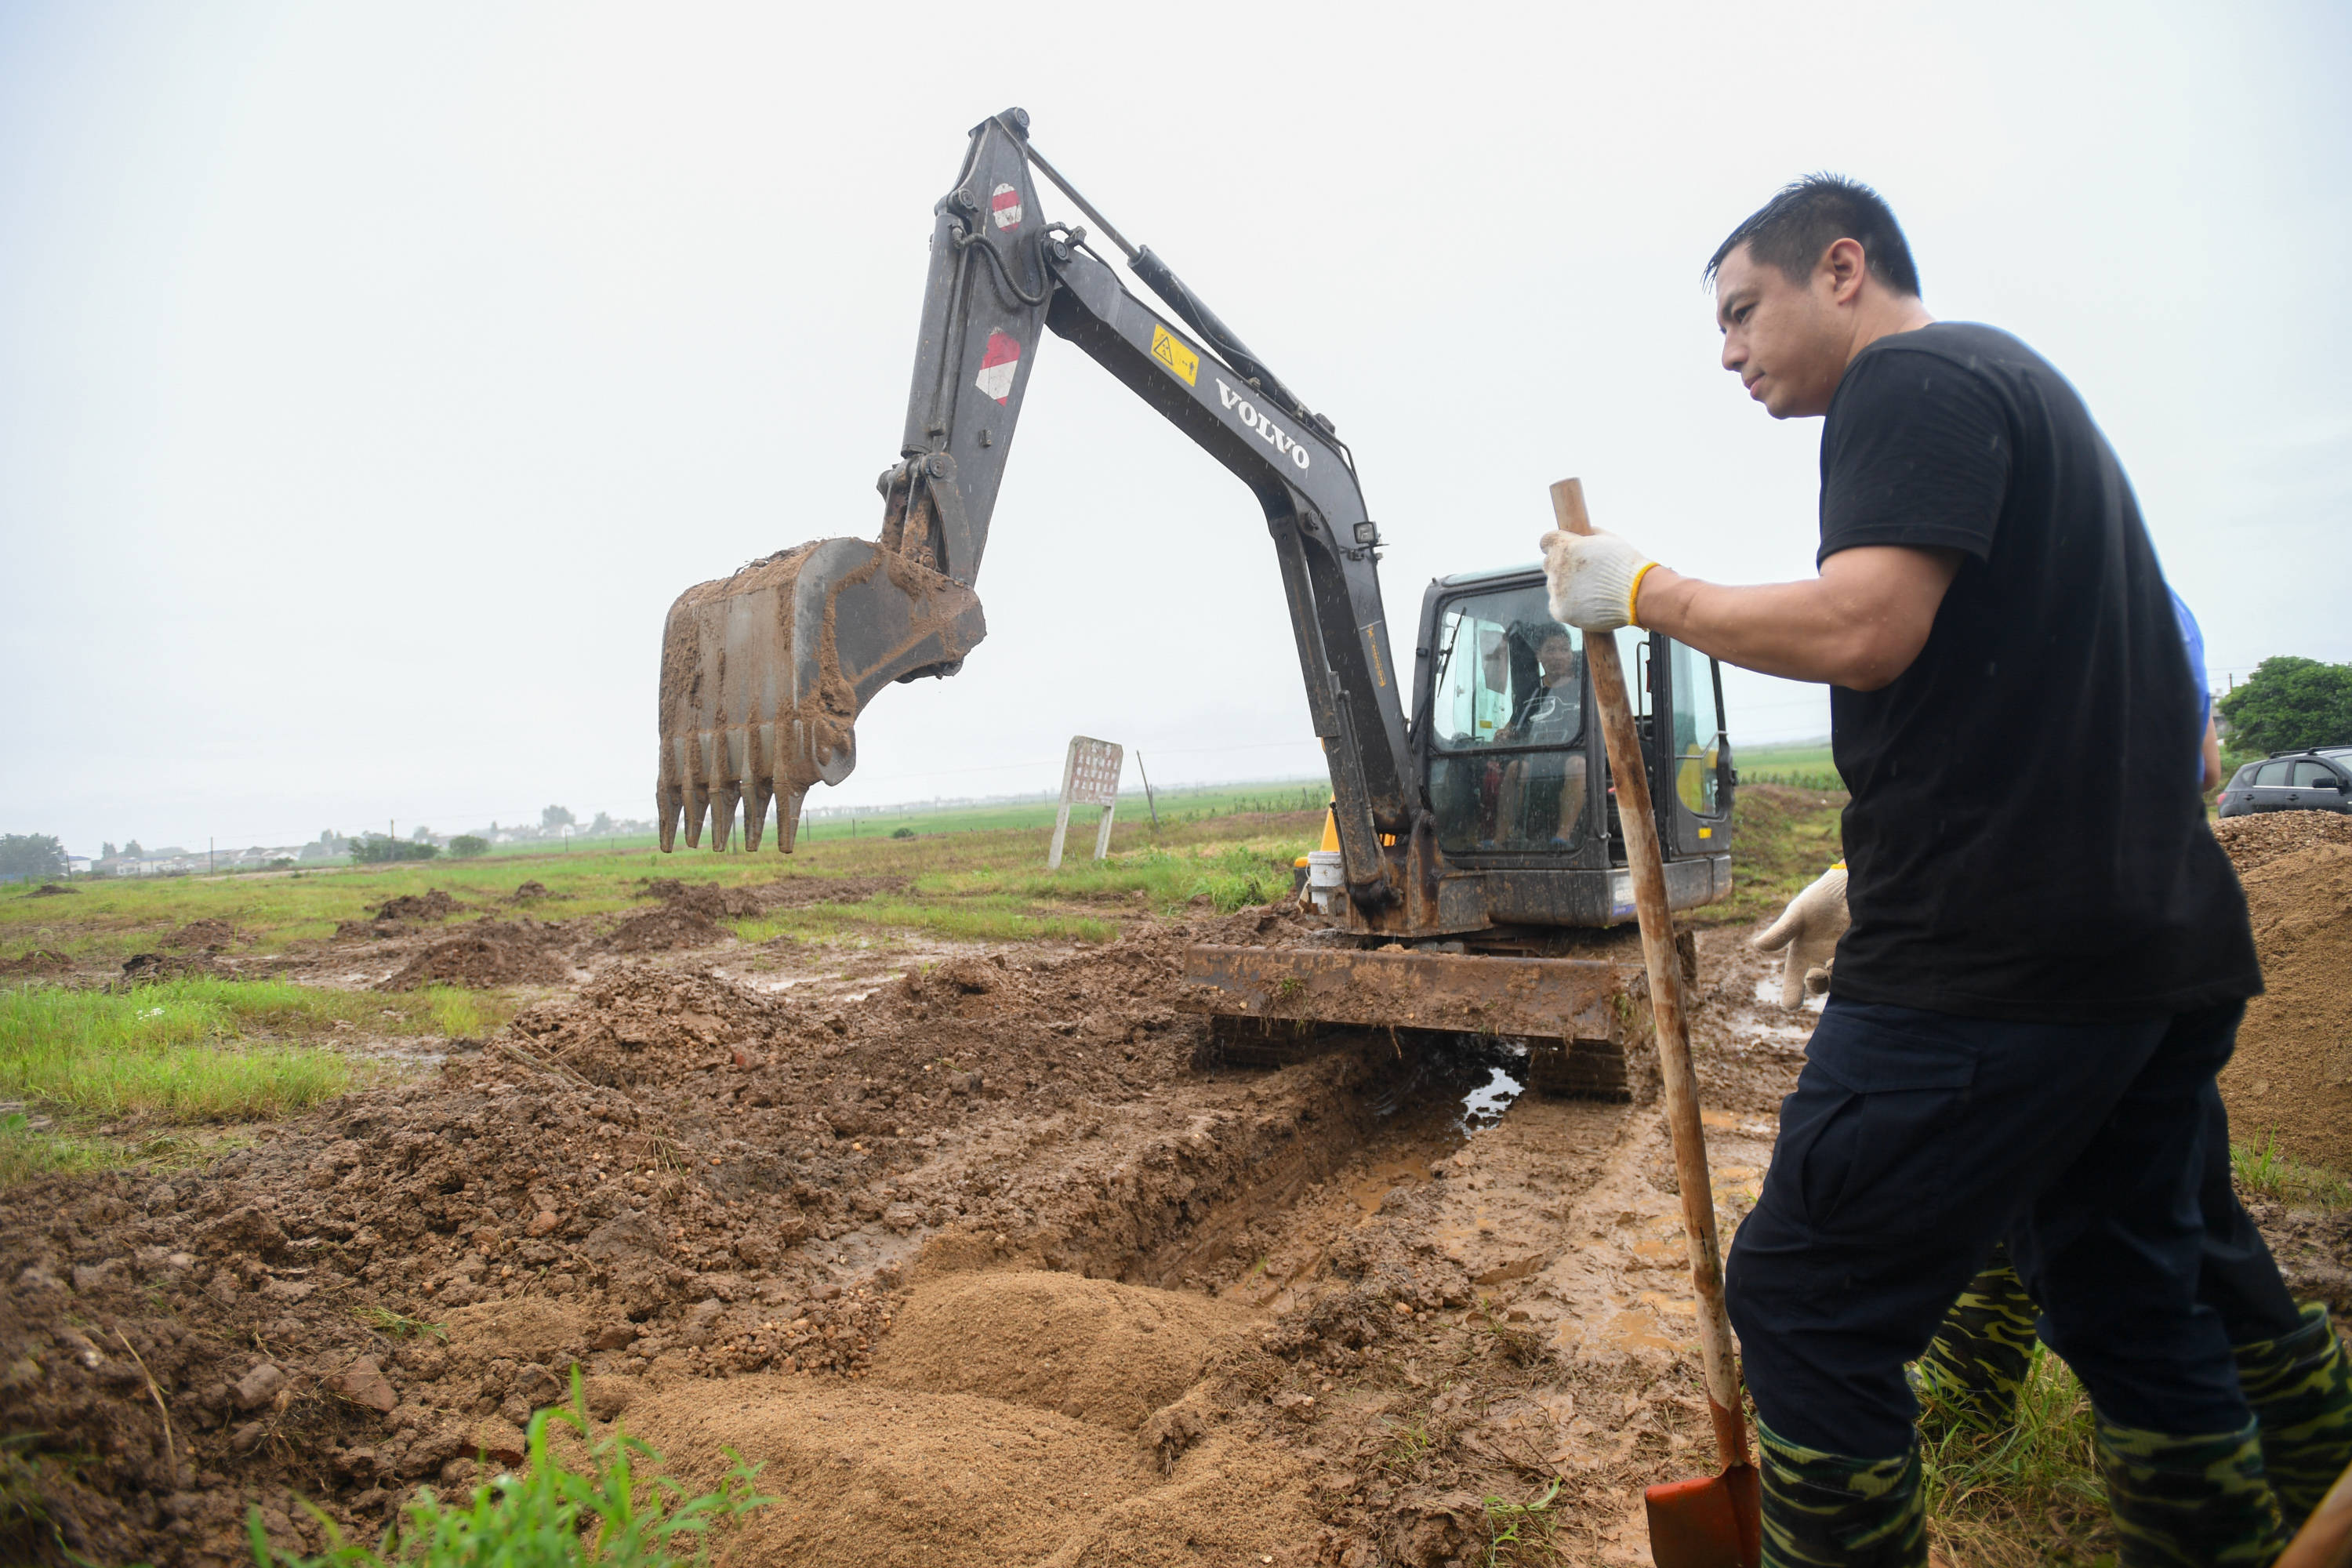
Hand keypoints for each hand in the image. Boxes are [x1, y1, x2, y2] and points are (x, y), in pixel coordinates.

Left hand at [1540, 529, 1656, 631]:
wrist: (1636, 594)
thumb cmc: (1626, 565)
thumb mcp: (1609, 539)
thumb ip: (1589, 535)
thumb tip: (1582, 533)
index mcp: (1566, 547)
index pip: (1546, 541)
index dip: (1555, 544)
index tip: (1561, 548)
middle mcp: (1556, 568)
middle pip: (1549, 563)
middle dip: (1561, 565)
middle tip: (1583, 572)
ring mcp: (1557, 590)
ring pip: (1553, 585)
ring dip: (1566, 585)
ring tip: (1591, 589)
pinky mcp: (1561, 611)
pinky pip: (1557, 605)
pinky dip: (1567, 604)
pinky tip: (1585, 602)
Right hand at [1751, 864, 1847, 1008]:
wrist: (1850, 888)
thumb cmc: (1819, 900)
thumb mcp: (1797, 914)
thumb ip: (1782, 931)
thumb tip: (1758, 946)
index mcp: (1802, 956)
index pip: (1794, 980)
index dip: (1792, 993)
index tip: (1791, 1005)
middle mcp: (1822, 962)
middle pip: (1818, 984)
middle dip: (1816, 984)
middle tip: (1814, 976)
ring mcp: (1843, 960)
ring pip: (1838, 979)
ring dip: (1834, 976)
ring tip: (1831, 963)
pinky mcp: (1863, 955)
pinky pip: (1858, 969)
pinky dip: (1854, 969)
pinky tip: (1850, 959)